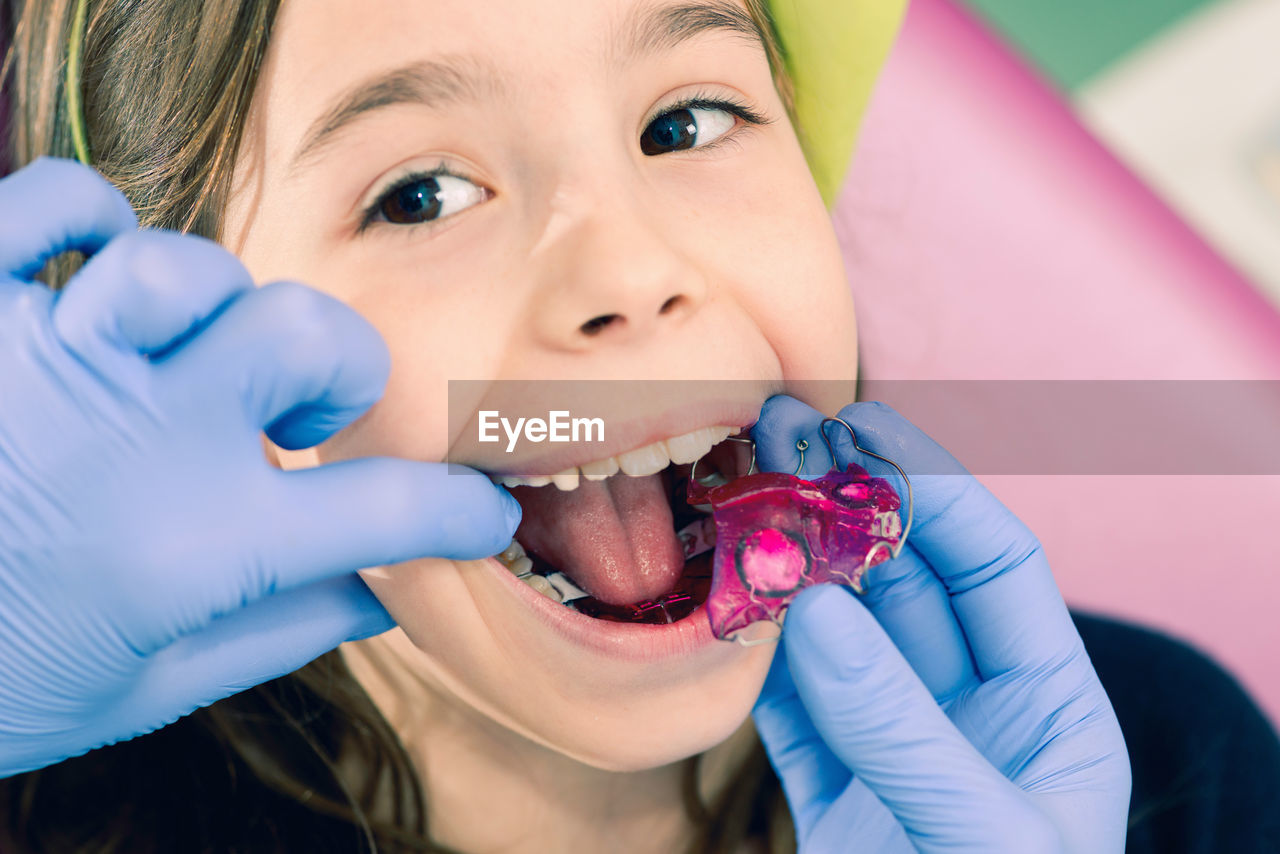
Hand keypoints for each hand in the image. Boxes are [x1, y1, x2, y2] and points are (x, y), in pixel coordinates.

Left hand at [0, 159, 520, 776]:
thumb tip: (389, 595)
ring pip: (193, 266)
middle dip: (343, 373)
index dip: (460, 512)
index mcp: (198, 546)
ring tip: (198, 356)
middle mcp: (140, 437)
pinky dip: (93, 218)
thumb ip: (286, 631)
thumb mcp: (153, 686)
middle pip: (310, 336)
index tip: (481, 513)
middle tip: (304, 424)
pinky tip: (105, 277)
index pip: (388, 512)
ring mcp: (54, 359)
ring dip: (222, 307)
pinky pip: (55, 201)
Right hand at [750, 396, 1130, 852]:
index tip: (867, 433)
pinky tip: (723, 599)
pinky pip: (786, 705)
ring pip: (835, 635)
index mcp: (1046, 714)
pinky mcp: (830, 794)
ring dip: (788, 567)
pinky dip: (751, 653)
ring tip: (739, 492)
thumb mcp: (980, 840)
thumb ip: (905, 731)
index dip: (935, 490)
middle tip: (783, 434)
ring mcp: (892, 751)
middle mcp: (968, 717)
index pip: (994, 568)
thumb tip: (821, 614)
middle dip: (846, 507)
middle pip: (905, 586)